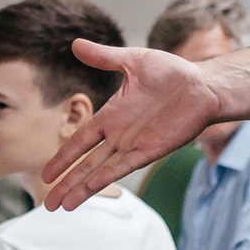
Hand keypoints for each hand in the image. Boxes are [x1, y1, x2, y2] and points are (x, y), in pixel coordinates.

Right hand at [38, 39, 228, 209]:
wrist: (203, 85)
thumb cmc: (173, 73)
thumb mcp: (132, 61)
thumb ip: (104, 58)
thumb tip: (76, 44)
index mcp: (112, 116)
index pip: (80, 141)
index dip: (63, 157)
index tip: (47, 174)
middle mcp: (119, 135)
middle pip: (85, 163)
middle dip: (66, 182)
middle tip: (48, 205)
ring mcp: (134, 145)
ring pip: (100, 170)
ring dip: (82, 188)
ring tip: (64, 206)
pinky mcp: (151, 150)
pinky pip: (124, 166)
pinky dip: (107, 176)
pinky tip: (91, 187)